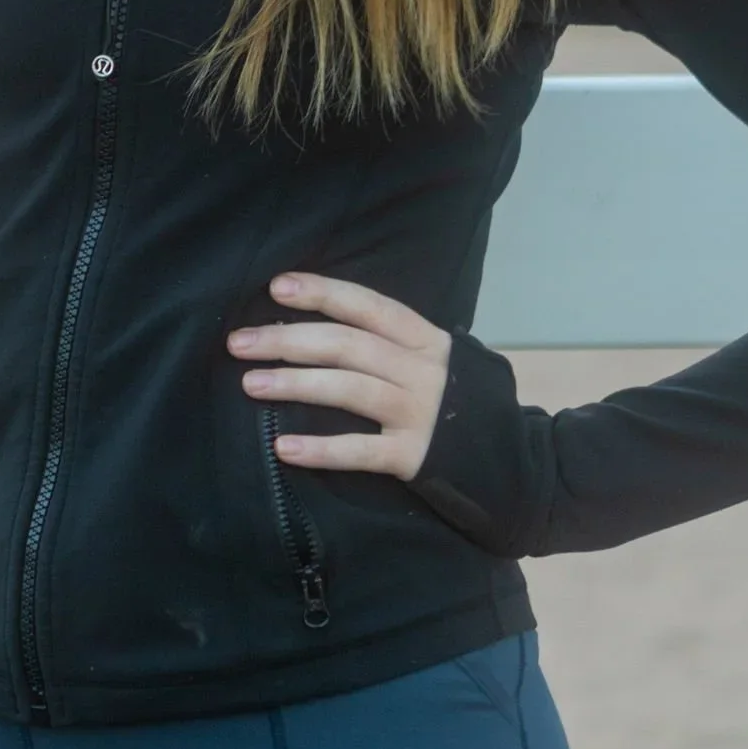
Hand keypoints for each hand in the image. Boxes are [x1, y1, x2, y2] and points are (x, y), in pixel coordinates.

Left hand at [229, 273, 450, 480]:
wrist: (508, 461)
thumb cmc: (457, 403)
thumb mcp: (434, 361)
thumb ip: (391, 343)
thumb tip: (315, 325)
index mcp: (427, 340)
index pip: (369, 306)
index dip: (323, 293)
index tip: (277, 287)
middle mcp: (424, 371)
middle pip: (349, 345)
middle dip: (289, 339)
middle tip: (239, 343)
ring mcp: (420, 413)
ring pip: (351, 389)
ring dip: (296, 383)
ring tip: (249, 384)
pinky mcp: (416, 456)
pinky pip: (362, 451)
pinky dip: (322, 449)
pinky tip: (283, 447)